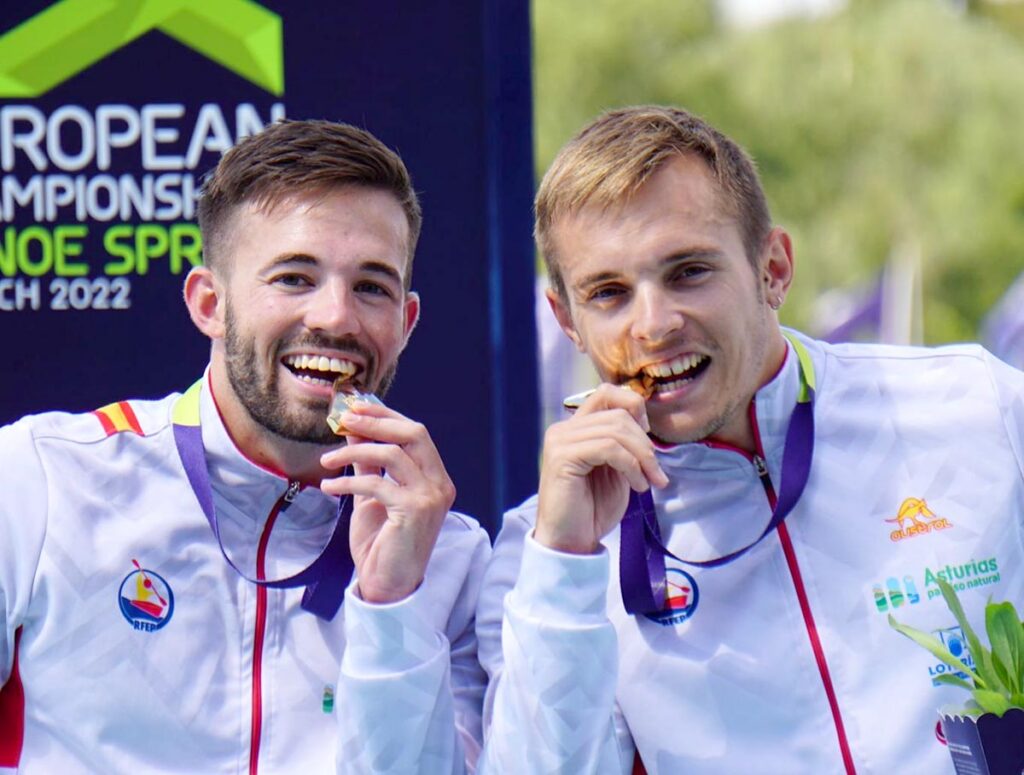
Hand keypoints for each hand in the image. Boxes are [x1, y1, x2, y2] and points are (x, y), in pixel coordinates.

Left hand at [319, 401, 454, 603]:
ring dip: (354, 452)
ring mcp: (430, 497)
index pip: (416, 432)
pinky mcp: (413, 511)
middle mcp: (439, 484)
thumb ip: (368, 464)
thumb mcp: (372, 496)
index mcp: (435, 477)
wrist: (387, 586)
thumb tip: (355, 429)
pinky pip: (376, 483)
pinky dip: (348, 482)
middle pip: (413, 433)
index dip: (386, 415)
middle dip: (376, 422)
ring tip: (328, 460)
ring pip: (392, 454)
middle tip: (344, 420)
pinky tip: (329, 488)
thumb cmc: (382, 543)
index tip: (356, 408)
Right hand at [535, 384, 667, 554]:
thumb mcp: (617, 468)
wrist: (571, 542)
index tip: (647, 442)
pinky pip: (608, 447)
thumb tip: (644, 420)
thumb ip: (624, 443)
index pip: (606, 393)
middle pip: (618, 413)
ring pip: (616, 430)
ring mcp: (560, 441)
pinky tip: (636, 486)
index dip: (634, 409)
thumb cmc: (593, 509)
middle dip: (645, 443)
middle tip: (656, 473)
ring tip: (647, 482)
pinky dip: (631, 466)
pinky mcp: (562, 457)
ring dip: (642, 457)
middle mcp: (563, 429)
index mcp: (575, 428)